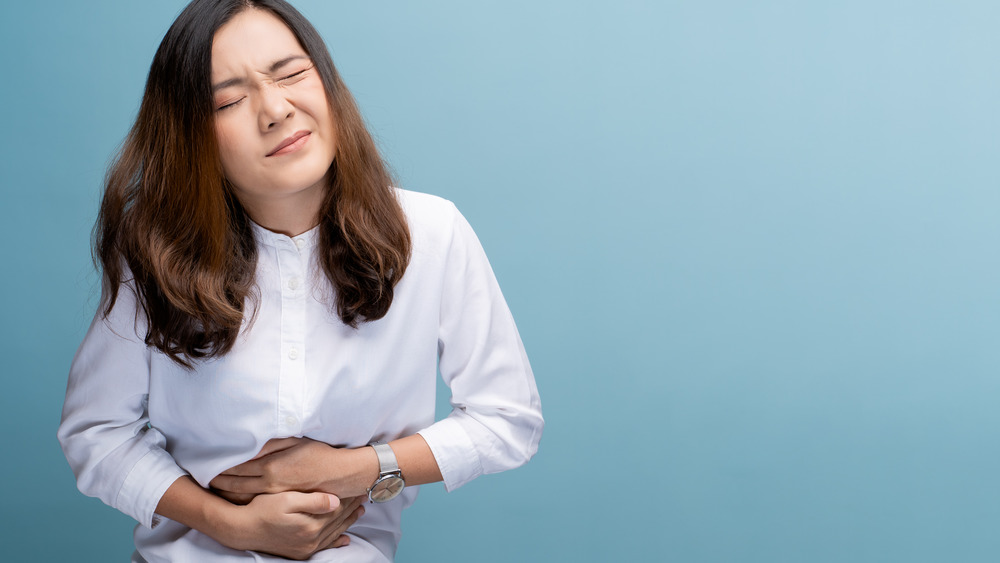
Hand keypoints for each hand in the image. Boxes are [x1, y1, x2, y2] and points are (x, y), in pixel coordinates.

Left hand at [210, 437, 372, 500]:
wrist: (342, 475)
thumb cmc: (320, 454)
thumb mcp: (296, 441)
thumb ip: (271, 442)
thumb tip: (250, 442)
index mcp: (271, 465)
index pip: (237, 467)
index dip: (220, 466)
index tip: (208, 464)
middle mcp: (269, 483)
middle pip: (235, 484)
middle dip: (218, 481)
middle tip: (203, 478)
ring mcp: (275, 496)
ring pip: (243, 497)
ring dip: (226, 493)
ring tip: (213, 489)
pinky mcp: (282, 503)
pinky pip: (256, 503)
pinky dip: (241, 501)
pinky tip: (234, 499)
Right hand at [219, 491, 365, 559]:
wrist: (242, 530)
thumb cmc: (262, 509)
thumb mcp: (286, 499)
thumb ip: (313, 500)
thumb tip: (336, 500)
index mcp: (311, 525)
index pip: (337, 508)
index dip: (348, 496)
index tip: (358, 486)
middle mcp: (311, 539)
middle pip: (338, 521)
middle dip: (352, 507)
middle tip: (364, 495)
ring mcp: (306, 548)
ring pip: (334, 533)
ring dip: (347, 522)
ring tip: (359, 511)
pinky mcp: (300, 552)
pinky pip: (324, 547)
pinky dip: (336, 542)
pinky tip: (344, 539)